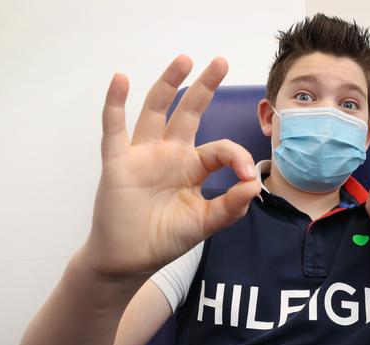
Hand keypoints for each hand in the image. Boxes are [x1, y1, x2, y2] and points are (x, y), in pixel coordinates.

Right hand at [85, 55, 260, 277]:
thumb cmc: (166, 238)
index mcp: (194, 167)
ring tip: (184, 60)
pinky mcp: (118, 162)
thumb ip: (230, 207)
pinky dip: (115, 104)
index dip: (237, 157)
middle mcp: (170, 153)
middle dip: (205, 87)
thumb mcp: (205, 223)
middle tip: (221, 62)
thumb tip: (254, 185)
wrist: (130, 259)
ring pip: (156, 110)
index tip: (248, 175)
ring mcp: (144, 154)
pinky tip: (120, 80)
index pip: (220, 149)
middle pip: (189, 112)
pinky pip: (114, 129)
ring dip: (168, 83)